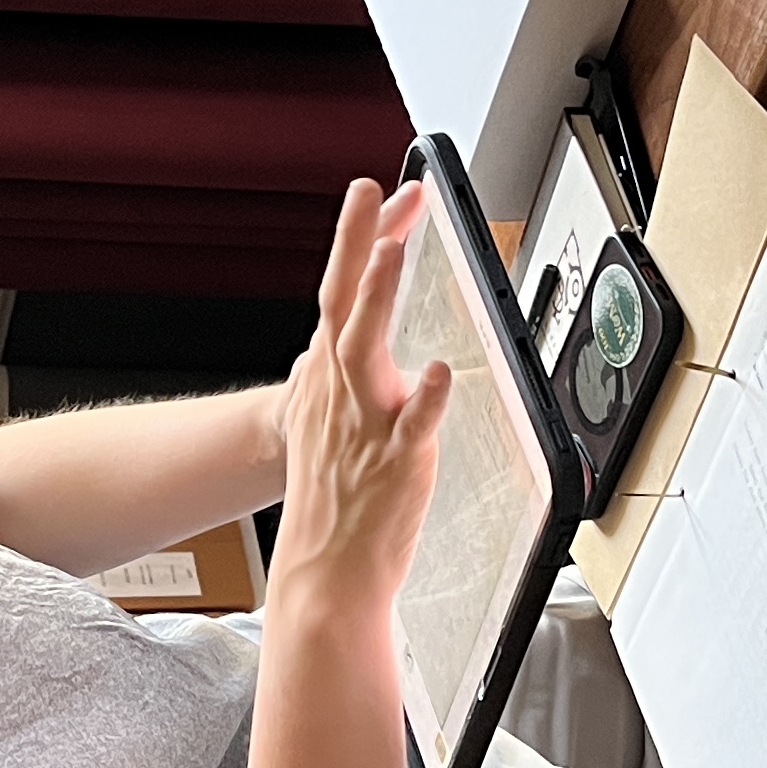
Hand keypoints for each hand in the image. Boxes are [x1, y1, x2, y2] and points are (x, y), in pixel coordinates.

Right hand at [271, 178, 453, 617]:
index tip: (375, 194)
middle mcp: (342, 396)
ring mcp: (368, 426)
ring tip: (393, 251)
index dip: (356, 242)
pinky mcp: (398, 462)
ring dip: (378, 299)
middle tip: (378, 193)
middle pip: (343, 305)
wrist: (326, 573)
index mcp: (328, 385)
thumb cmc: (337, 505)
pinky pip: (413, 424)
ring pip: (366, 351)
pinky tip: (439, 369)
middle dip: (359, 244)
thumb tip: (354, 339)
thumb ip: (345, 379)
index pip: (338, 295)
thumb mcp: (328, 426)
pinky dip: (424, 397)